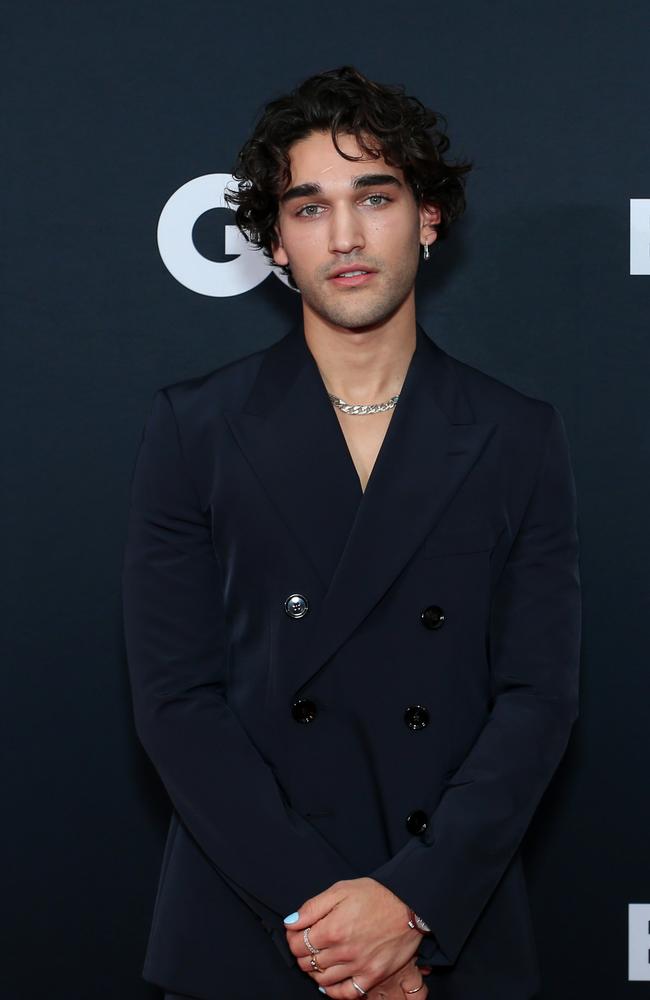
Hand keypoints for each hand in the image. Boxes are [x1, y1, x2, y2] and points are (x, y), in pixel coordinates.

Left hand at [284, 877, 423, 998]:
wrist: (410, 904)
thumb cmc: (376, 894)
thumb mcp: (340, 890)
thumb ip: (312, 907)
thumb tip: (290, 922)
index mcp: (332, 929)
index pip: (297, 944)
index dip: (292, 938)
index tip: (297, 932)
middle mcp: (343, 951)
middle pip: (307, 963)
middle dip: (302, 953)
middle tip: (309, 943)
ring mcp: (358, 966)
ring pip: (322, 979)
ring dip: (314, 970)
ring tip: (320, 958)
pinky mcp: (372, 976)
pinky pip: (345, 993)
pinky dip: (333, 991)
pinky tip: (330, 980)